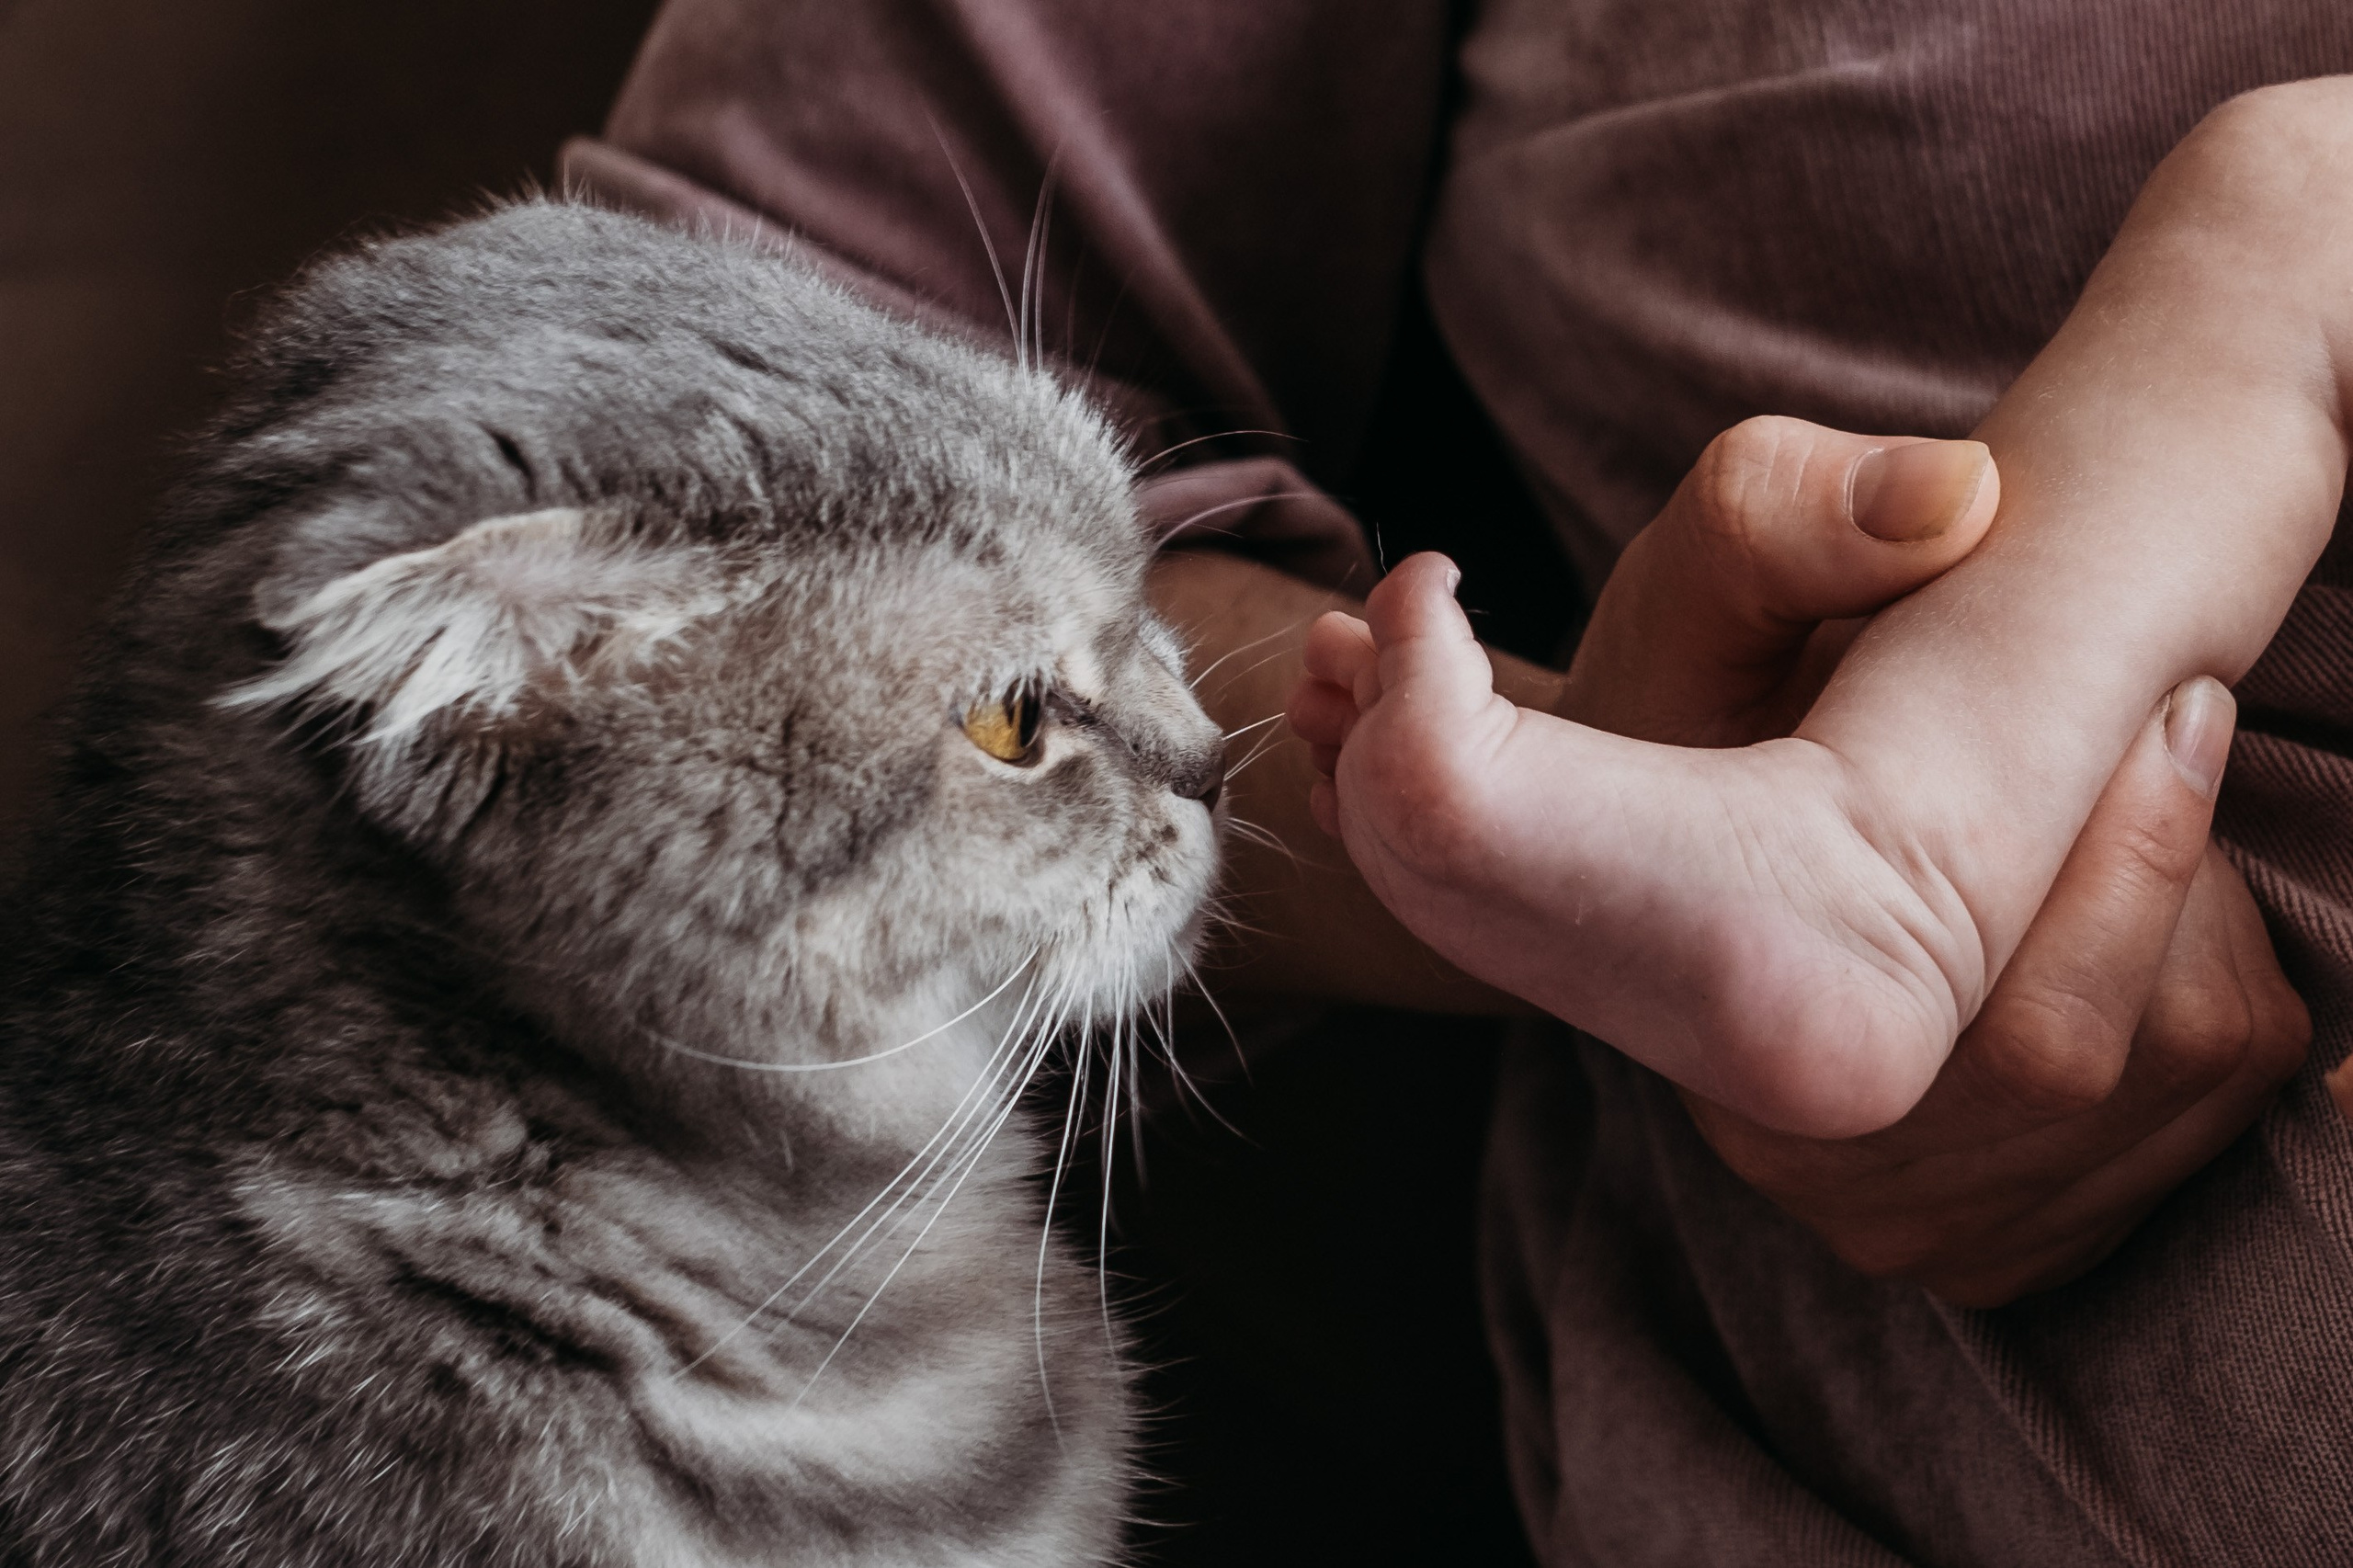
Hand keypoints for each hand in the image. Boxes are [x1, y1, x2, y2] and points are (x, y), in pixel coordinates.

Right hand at [1570, 415, 2307, 1304]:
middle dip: (2170, 876)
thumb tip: (1954, 495)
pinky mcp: (1993, 1235)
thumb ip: (1771, 516)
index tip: (2182, 708)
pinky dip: (2213, 989)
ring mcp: (1907, 1220)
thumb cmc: (1677, 706)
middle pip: (2108, 1062)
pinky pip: (2202, 1125)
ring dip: (2198, 926)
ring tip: (2117, 804)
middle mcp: (1823, 1172)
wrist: (1633, 846)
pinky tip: (2128, 905)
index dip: (2137, 865)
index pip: (2023, 1033)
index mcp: (1744, 1054)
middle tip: (2176, 720)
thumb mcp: (1692, 590)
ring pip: (2174, 1088)